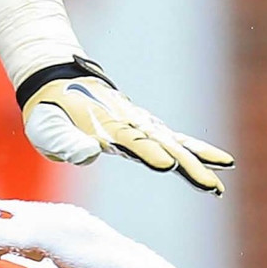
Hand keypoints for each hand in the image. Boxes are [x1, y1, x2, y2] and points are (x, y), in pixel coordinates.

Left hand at [19, 59, 232, 193]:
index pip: (128, 140)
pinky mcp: (144, 127)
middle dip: (187, 165)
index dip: (147, 152)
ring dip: (198, 162)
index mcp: (101, 125)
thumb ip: (66, 141)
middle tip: (211, 186)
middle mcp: (127, 123)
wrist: (58, 81)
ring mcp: (138, 123)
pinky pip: (173, 139)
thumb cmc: (49, 111)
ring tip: (219, 185)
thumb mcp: (47, 127)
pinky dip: (196, 149)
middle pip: (161, 145)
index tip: (167, 165)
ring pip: (173, 142)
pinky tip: (220, 163)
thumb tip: (89, 154)